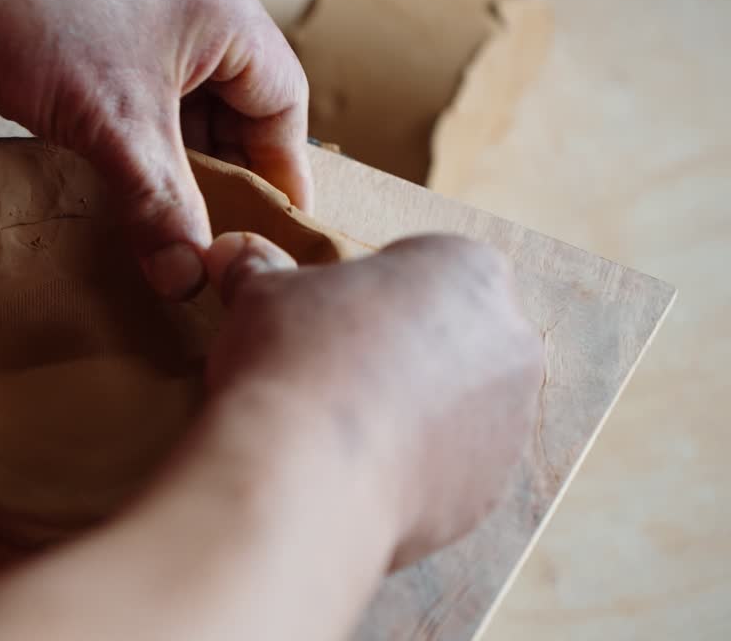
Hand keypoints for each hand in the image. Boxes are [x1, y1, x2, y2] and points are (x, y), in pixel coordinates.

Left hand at [0, 0, 311, 298]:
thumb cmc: (27, 17)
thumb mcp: (111, 126)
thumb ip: (159, 206)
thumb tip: (186, 278)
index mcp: (225, 5)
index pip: (284, 101)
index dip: (280, 173)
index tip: (273, 231)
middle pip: (237, 97)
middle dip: (223, 168)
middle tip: (214, 235)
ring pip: (186, 91)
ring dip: (177, 152)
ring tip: (165, 215)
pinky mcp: (99, 5)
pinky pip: (143, 77)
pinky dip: (142, 127)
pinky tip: (121, 172)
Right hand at [204, 232, 543, 567]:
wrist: (304, 477)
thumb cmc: (292, 359)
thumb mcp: (263, 294)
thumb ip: (259, 269)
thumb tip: (231, 252)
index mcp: (467, 270)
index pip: (419, 268)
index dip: (365, 292)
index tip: (327, 319)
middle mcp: (511, 341)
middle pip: (448, 335)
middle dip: (400, 351)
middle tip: (333, 371)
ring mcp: (511, 422)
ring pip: (456, 406)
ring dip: (410, 411)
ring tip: (341, 428)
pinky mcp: (490, 490)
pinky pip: (450, 470)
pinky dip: (412, 468)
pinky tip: (356, 470)